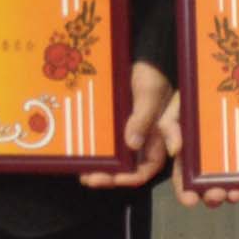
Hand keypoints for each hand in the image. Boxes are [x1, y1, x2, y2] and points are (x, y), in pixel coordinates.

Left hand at [81, 62, 178, 188]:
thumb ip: (143, 118)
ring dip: (99, 168)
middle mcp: (143, 138)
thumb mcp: (149, 94)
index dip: (133, 177)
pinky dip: (94, 152)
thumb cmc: (152, 74)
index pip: (149, 166)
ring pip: (115, 159)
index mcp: (159, 136)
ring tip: (81, 173)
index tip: (116, 180)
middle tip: (89, 179)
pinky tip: (80, 155)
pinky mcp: (114, 124)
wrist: (142, 57)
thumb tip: (132, 144)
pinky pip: (105, 143)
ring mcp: (127, 132)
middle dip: (110, 177)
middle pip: (128, 168)